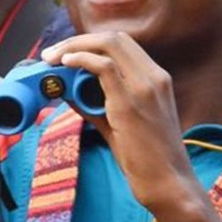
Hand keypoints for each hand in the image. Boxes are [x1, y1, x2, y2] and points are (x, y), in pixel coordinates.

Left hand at [41, 32, 198, 211]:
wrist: (169, 183)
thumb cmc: (147, 158)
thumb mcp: (122, 122)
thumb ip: (95, 103)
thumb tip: (64, 88)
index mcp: (158, 79)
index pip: (123, 44)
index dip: (92, 42)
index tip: (67, 51)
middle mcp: (155, 76)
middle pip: (114, 38)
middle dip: (78, 40)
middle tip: (52, 53)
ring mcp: (145, 87)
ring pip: (108, 45)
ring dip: (74, 47)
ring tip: (51, 59)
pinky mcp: (131, 103)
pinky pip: (103, 67)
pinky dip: (80, 59)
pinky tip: (64, 65)